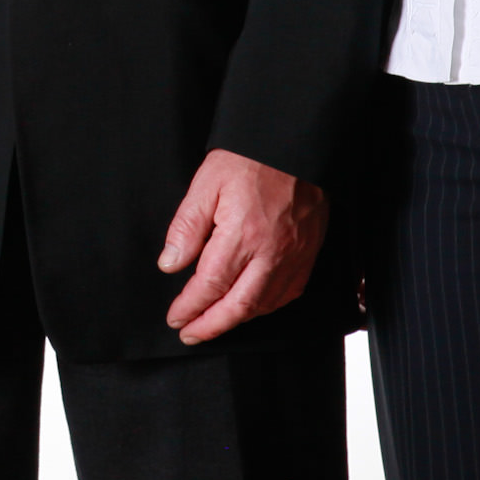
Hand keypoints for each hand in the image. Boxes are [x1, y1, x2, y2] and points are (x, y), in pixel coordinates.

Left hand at [159, 148, 326, 345]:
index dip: (190, 307)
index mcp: (242, 234)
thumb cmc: (250, 160)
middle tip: (190, 334)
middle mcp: (271, 252)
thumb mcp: (207, 184)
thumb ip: (186, 227)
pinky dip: (266, 308)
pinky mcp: (308, 254)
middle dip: (211, 326)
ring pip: (264, 305)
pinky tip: (250, 308)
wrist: (294, 146)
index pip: (210, 285)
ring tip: (213, 324)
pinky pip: (288, 294)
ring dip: (236, 320)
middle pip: (239, 306)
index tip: (175, 317)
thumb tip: (170, 263)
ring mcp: (294, 256)